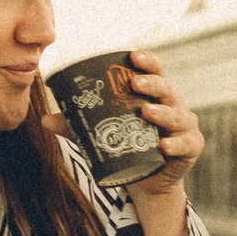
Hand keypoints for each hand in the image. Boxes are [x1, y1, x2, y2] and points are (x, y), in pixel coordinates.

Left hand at [46, 50, 201, 199]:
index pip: (153, 71)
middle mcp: (172, 105)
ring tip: (146, 112)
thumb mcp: (102, 133)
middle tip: (135, 85)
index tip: (133, 56)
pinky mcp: (190, 147)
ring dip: (164, 113)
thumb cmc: (128, 145)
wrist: (149, 179)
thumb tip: (46, 120)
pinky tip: (164, 145)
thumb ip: (77, 126)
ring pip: (178, 115)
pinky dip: (177, 144)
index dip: (147, 62)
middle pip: (166, 89)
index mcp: (152, 95)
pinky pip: (187, 143)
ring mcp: (183, 126)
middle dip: (153, 84)